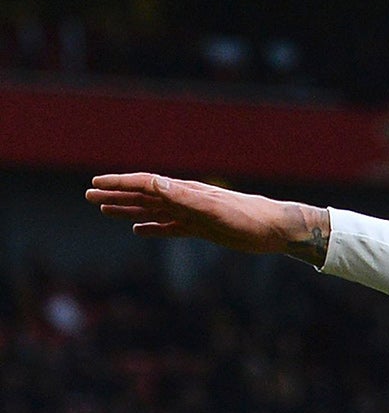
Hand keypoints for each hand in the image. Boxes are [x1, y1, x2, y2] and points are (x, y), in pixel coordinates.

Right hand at [85, 173, 329, 262]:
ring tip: (104, 210)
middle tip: (88, 195)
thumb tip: (153, 182)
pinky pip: (170, 227)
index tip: (96, 184)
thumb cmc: (247, 218)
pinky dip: (152, 228)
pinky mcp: (202, 229)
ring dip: (128, 210)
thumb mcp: (213, 208)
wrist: (275, 229)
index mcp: (184, 192)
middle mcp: (185, 200)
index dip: (119, 183)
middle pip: (143, 195)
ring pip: (152, 210)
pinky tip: (138, 230)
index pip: (145, 183)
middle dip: (115, 195)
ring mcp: (192, 214)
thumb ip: (183, 196)